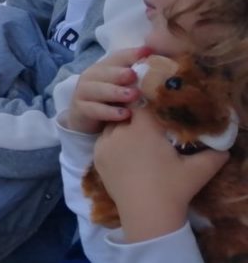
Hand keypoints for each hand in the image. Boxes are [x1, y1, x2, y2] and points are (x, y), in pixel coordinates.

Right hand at [65, 47, 148, 133]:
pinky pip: (94, 110)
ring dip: (116, 92)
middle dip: (120, 73)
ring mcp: (83, 93)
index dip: (132, 54)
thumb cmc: (110, 100)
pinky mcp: (81, 110)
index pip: (117, 57)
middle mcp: (91, 76)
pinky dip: (109, 112)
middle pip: (105, 72)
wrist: (85, 118)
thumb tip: (163, 66)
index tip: (148, 52)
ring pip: (98, 90)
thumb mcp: (122, 86)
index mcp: (103, 67)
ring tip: (133, 95)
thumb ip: (136, 77)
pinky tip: (124, 114)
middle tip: (134, 75)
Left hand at [95, 107, 228, 242]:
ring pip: (112, 126)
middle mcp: (120, 132)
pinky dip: (112, 142)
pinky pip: (103, 141)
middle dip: (137, 119)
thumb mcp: (198, 170)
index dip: (151, 110)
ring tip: (136, 141)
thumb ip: (213, 155)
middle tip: (149, 130)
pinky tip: (124, 152)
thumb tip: (222, 149)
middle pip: (126, 114)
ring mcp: (105, 145)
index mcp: (143, 129)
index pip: (143, 107)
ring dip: (123, 129)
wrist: (147, 214)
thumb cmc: (172, 189)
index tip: (159, 118)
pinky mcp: (97, 158)